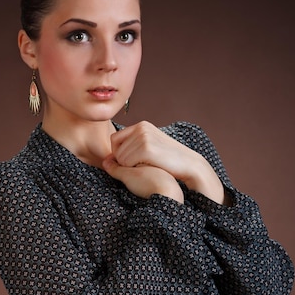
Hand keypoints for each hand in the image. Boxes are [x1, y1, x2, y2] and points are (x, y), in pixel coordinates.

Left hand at [110, 121, 224, 203]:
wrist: (189, 164)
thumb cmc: (169, 160)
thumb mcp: (149, 148)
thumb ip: (131, 150)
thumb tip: (106, 160)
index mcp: (142, 125)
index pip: (115, 139)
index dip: (119, 153)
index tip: (131, 162)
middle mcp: (141, 128)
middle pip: (115, 148)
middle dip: (123, 161)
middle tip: (140, 166)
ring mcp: (144, 137)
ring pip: (119, 157)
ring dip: (128, 166)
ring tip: (146, 166)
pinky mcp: (146, 148)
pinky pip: (126, 162)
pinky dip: (132, 169)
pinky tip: (147, 168)